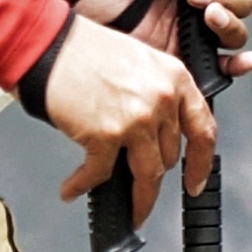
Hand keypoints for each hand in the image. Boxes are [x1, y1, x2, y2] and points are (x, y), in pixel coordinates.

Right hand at [41, 16, 218, 227]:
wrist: (48, 42)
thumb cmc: (84, 48)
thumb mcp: (139, 61)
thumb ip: (156, 93)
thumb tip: (157, 132)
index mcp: (174, 78)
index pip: (203, 130)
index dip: (202, 164)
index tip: (196, 183)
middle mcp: (161, 99)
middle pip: (170, 156)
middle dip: (154, 175)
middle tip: (141, 186)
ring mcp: (136, 118)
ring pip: (147, 175)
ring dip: (137, 199)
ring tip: (128, 208)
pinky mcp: (105, 134)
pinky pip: (100, 175)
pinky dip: (84, 185)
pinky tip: (73, 188)